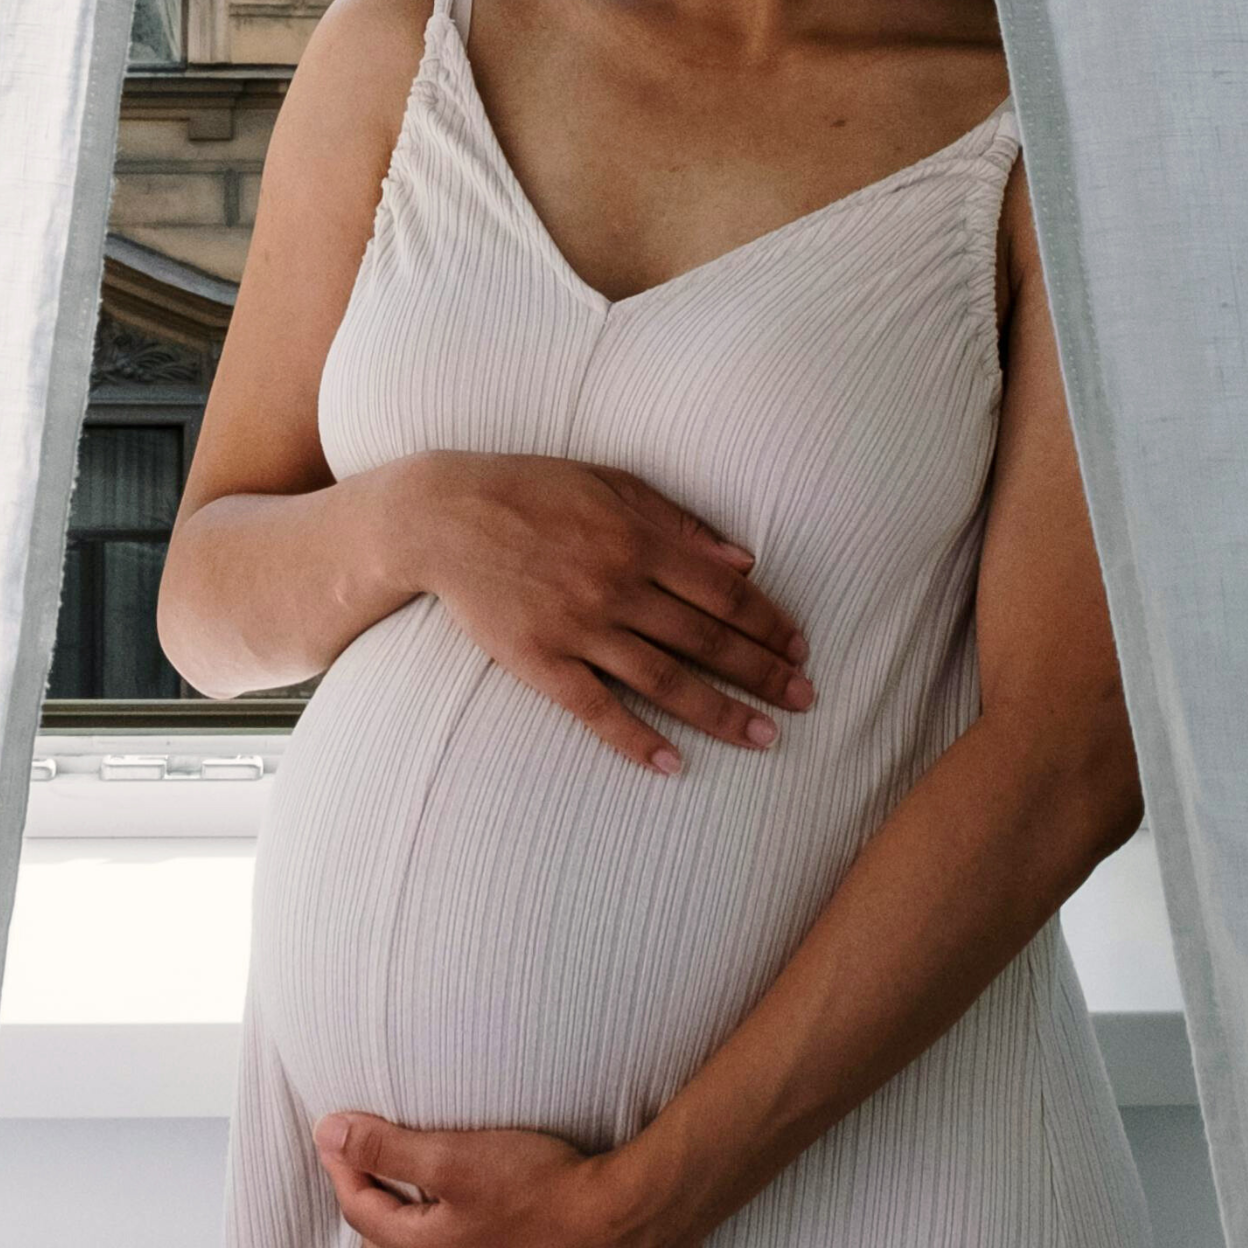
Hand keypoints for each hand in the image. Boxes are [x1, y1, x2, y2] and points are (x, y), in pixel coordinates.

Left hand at [312, 1109, 675, 1247]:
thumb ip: (387, 1147)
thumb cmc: (539, 1184)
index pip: (361, 1210)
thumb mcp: (455, 1154)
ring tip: (409, 1223)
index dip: (343, 1170)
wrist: (616, 1224)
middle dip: (370, 1211)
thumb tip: (328, 1135)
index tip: (336, 1138)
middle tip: (373, 1172)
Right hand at [409, 454, 814, 772]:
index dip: (769, 623)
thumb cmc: (532, 490)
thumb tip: (743, 561)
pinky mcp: (540, 662)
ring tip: (765, 739)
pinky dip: (636, 740)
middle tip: (805, 700)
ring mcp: (578, 628)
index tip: (800, 647)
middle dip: (763, 673)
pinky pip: (596, 710)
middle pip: (706, 641)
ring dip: (721, 713)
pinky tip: (674, 764)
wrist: (442, 517)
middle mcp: (617, 587)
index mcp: (639, 540)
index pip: (724, 593)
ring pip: (665, 681)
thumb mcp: (611, 483)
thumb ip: (679, 522)